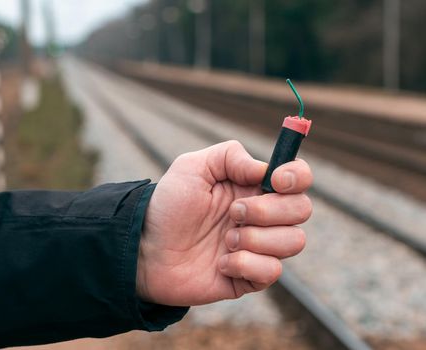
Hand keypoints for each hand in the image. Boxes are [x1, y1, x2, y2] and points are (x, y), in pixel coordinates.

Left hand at [136, 141, 312, 305]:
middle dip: (268, 210)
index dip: (297, 177)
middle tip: (233, 212)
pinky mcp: (250, 276)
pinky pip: (272, 271)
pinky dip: (246, 264)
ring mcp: (258, 246)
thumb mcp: (192, 167)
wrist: (145, 249)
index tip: (275, 181)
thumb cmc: (168, 206)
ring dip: (256, 239)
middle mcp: (262, 216)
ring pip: (294, 241)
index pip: (298, 178)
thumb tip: (265, 169)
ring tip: (224, 239)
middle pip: (302, 209)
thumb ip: (229, 156)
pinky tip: (220, 263)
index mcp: (253, 186)